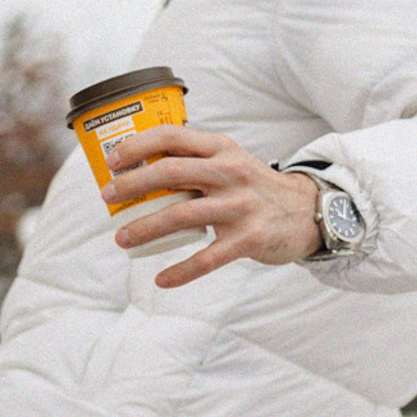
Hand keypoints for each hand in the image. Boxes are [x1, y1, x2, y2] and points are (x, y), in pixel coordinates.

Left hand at [101, 128, 321, 288]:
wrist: (308, 211)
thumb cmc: (254, 187)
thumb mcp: (230, 161)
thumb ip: (194, 162)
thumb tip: (138, 169)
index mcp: (221, 149)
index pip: (172, 137)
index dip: (137, 146)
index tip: (112, 161)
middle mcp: (231, 172)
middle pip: (170, 172)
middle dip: (132, 185)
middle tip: (108, 197)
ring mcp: (241, 205)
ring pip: (180, 215)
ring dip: (145, 228)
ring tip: (122, 238)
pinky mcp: (249, 238)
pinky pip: (207, 258)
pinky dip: (181, 271)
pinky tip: (161, 279)